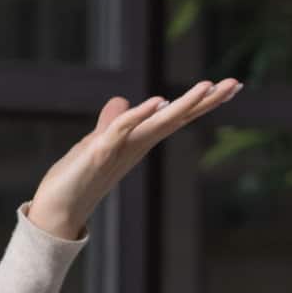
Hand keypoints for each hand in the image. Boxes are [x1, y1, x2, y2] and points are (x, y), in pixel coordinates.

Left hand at [27, 78, 243, 238]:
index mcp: (138, 140)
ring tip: (207, 86)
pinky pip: (121, 130)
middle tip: (234, 83)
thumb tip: (123, 100)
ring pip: (156, 124)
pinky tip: (157, 102)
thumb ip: (112, 122)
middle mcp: (135, 145)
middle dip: (204, 101)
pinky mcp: (98, 153)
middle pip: (175, 119)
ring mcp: (120, 150)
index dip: (200, 102)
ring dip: (181, 105)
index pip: (174, 117)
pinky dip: (139, 116)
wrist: (57, 208)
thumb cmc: (77, 177)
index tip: (229, 85)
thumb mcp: (97, 141)